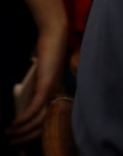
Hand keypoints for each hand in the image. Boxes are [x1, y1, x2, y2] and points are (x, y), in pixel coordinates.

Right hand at [7, 0, 68, 144]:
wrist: (55, 36)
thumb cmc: (47, 52)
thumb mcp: (38, 73)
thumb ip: (33, 86)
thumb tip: (22, 99)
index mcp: (54, 92)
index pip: (47, 118)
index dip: (34, 131)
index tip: (19, 138)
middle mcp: (55, 93)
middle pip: (44, 123)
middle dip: (27, 136)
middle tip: (12, 142)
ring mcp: (52, 89)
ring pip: (39, 118)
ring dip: (24, 130)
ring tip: (10, 135)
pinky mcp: (46, 84)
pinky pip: (36, 106)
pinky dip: (26, 117)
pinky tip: (15, 124)